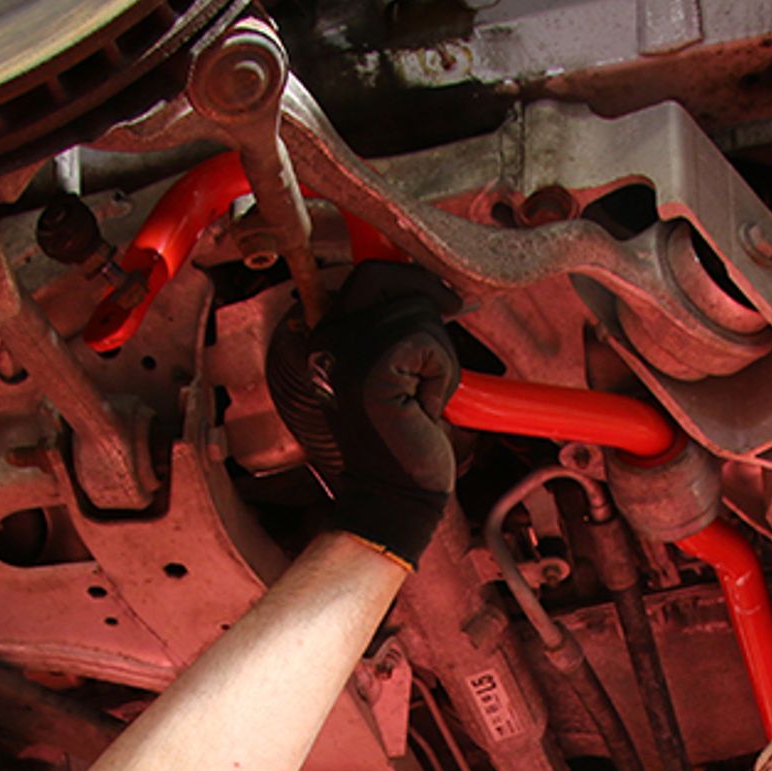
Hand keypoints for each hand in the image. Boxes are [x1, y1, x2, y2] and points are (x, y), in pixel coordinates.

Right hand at [274, 262, 462, 565]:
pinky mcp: (371, 372)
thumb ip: (400, 327)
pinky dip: (442, 375)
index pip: (370, 272)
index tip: (444, 302)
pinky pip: (429, 344)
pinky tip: (423, 409)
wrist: (393, 497)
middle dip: (428, 306)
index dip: (412, 278)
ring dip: (439, 357)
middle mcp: (328, 337)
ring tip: (420, 397)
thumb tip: (439, 287)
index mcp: (328, 334)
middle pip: (391, 277)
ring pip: (420, 312)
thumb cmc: (402, 438)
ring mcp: (345, 352)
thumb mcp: (396, 371)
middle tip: (436, 357)